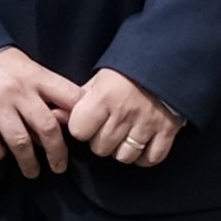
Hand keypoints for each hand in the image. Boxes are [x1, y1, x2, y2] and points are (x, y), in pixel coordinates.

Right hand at [0, 48, 82, 175]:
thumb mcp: (26, 66)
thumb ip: (45, 89)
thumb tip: (61, 120)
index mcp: (35, 76)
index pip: (69, 96)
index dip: (80, 117)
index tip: (81, 134)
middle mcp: (18, 91)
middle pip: (47, 127)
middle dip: (57, 152)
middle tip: (59, 166)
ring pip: (20, 142)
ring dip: (29, 162)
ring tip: (33, 171)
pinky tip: (1, 154)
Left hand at [68, 71, 186, 167]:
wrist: (164, 62)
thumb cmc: (125, 74)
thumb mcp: (97, 81)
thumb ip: (75, 102)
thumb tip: (54, 116)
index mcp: (103, 98)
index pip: (79, 131)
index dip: (81, 129)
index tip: (88, 123)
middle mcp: (123, 114)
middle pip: (101, 148)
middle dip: (100, 142)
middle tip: (107, 130)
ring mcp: (146, 124)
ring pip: (124, 157)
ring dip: (121, 151)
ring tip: (123, 138)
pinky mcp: (166, 131)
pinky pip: (151, 158)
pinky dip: (144, 158)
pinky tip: (141, 147)